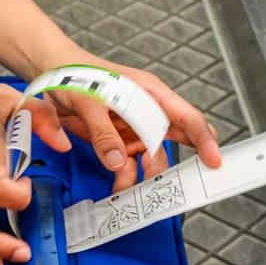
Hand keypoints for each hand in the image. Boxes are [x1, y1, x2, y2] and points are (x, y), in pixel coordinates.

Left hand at [41, 49, 220, 191]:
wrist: (51, 75)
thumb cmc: (76, 76)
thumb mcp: (89, 101)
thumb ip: (104, 132)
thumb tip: (119, 162)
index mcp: (150, 94)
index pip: (186, 117)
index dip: (204, 139)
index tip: (214, 161)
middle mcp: (148, 112)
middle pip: (176, 142)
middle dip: (176, 164)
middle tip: (171, 186)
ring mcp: (134, 129)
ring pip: (153, 159)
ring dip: (146, 177)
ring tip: (132, 188)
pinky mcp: (117, 143)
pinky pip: (129, 166)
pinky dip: (126, 179)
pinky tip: (119, 188)